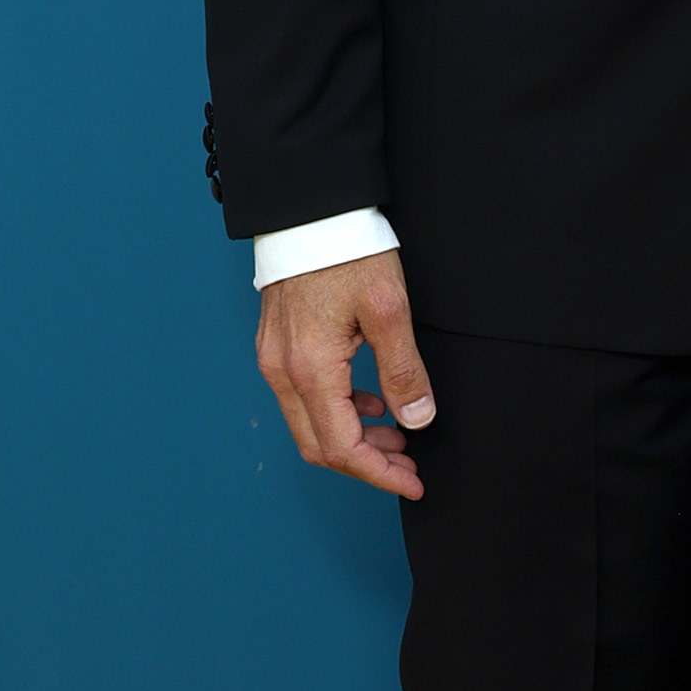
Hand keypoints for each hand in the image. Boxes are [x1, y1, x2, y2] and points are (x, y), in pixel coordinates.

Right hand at [256, 252, 435, 497]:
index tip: (414, 482)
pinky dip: (336, 413)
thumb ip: (403, 371)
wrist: (309, 209)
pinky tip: (369, 403)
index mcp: (310, 369)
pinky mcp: (275, 346)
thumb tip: (418, 420)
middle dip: (367, 464)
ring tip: (397, 435)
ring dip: (352, 440)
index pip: (341, 448)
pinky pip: (301, 398)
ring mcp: (272, 359)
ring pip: (308, 425)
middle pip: (318, 447)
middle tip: (409, 465)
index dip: (380, 474)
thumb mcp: (390, 309)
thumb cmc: (347, 249)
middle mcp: (281, 372)